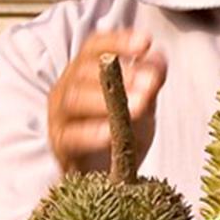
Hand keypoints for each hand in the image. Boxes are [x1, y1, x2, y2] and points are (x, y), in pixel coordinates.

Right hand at [47, 30, 166, 175]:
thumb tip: (159, 59)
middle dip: (121, 74)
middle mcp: (67, 89)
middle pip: (83, 70)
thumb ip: (149, 82)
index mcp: (85, 73)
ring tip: (140, 106)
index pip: (95, 47)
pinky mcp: (60, 146)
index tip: (145, 42)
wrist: (103, 178)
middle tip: (150, 81)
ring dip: (107, 101)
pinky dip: (93, 133)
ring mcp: (60, 117)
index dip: (118, 41)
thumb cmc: (118, 134)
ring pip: (74, 100)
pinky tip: (113, 133)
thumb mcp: (141, 105)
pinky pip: (72, 136)